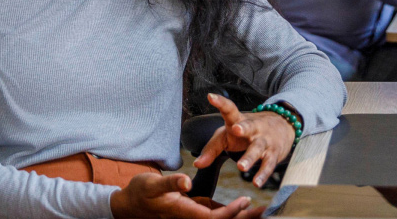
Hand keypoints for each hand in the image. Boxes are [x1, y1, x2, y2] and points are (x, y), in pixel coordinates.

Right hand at [109, 172, 262, 218]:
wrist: (130, 204)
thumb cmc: (140, 193)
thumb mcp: (152, 184)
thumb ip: (171, 182)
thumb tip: (187, 181)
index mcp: (183, 212)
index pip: (214, 218)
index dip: (231, 212)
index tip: (245, 201)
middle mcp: (191, 217)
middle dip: (244, 218)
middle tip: (266, 210)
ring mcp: (193, 216)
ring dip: (241, 216)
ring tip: (261, 210)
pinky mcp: (194, 211)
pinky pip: (216, 215)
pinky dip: (232, 212)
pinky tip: (245, 208)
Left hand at [192, 93, 294, 188]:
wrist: (281, 127)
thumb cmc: (245, 132)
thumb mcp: (227, 136)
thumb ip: (211, 149)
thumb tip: (196, 164)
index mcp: (238, 120)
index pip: (229, 109)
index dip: (220, 102)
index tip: (211, 96)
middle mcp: (253, 128)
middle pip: (248, 126)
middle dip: (243, 127)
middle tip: (236, 129)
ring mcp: (264, 140)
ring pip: (258, 148)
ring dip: (250, 158)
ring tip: (241, 167)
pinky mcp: (273, 154)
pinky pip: (268, 165)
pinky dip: (262, 174)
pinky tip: (256, 183)